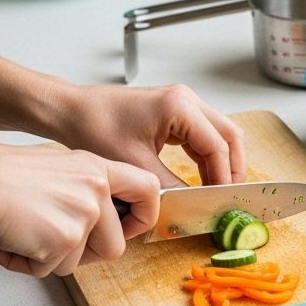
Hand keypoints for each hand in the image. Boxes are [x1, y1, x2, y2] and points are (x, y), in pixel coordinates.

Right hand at [0, 144, 160, 276]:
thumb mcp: (52, 167)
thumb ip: (81, 190)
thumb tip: (94, 221)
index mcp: (95, 167)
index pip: (147, 189)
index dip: (144, 215)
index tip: (131, 227)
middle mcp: (95, 189)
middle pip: (115, 245)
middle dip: (85, 255)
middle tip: (53, 243)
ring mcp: (83, 215)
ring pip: (80, 262)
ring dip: (52, 260)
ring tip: (23, 234)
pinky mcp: (64, 240)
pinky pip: (52, 270)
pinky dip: (28, 264)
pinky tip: (11, 241)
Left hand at [46, 83, 245, 188]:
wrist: (72, 111)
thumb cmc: (95, 128)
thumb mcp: (135, 165)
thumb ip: (169, 186)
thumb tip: (192, 205)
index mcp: (179, 107)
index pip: (219, 146)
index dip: (224, 178)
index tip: (222, 202)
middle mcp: (186, 99)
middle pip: (230, 135)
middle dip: (233, 168)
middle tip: (230, 197)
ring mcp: (183, 103)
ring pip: (221, 134)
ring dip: (223, 163)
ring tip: (217, 191)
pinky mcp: (175, 111)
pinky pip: (204, 135)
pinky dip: (208, 157)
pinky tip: (203, 178)